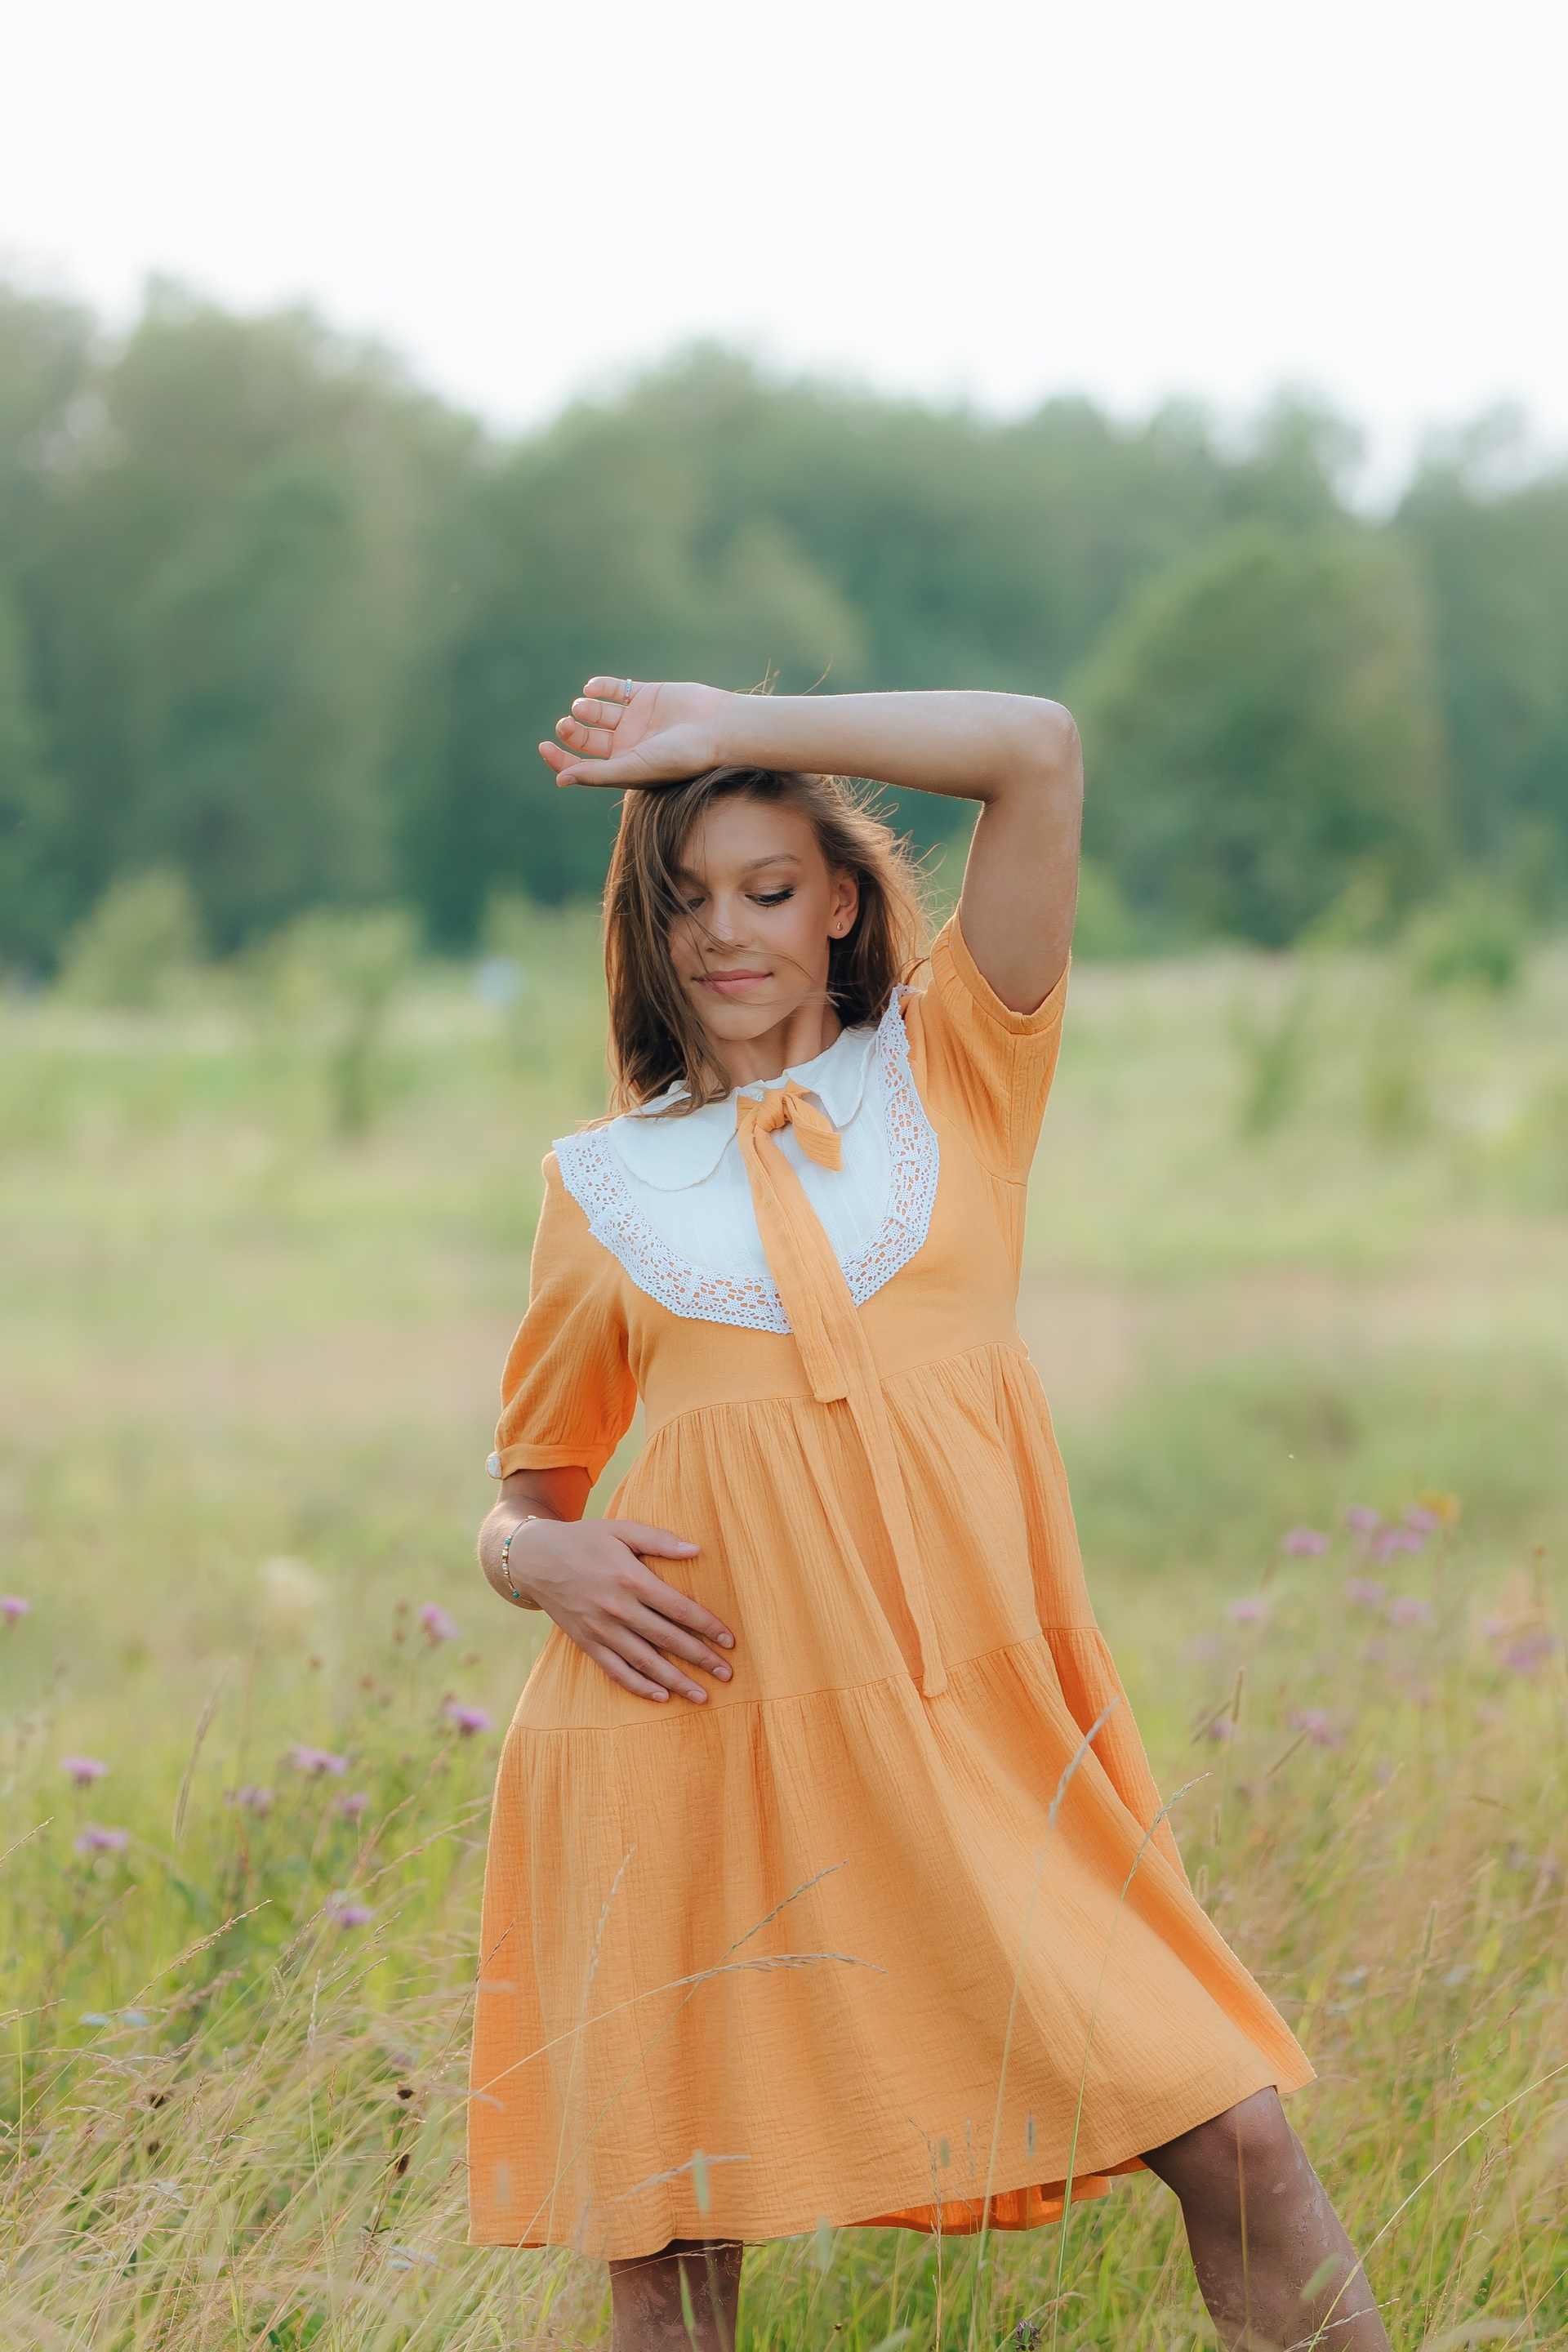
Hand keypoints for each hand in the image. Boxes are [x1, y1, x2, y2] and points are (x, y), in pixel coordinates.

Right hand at [495, 1516, 734, 1703]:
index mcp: (631, 1578)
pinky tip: (662, 1696)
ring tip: (702, 1695)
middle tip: (727, 1674)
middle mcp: (617, 1608)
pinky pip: (616, 1671)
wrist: (534, 1559)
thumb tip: (697, 1550)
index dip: (707, 1626)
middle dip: (701, 1658)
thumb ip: (659, 1540)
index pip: (679, 1608)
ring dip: (676, 1681)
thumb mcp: (621, 1529)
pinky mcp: (586, 1643)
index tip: (730, 1641)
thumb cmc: (585, 1539)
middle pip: (668, 1639)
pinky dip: (639, 1686)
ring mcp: (600, 1629)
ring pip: (645, 1661)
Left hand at [538, 677, 729, 789]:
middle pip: (586, 738)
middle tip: (566, 725)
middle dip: (571, 731)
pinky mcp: (645, 695)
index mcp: (623, 768)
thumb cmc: (680, 757)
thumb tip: (560, 780)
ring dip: (585, 708)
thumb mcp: (634, 769)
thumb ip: (597, 774)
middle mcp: (627, 745)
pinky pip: (614, 689)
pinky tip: (593, 688)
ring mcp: (636, 719)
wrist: (716, 729)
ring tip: (584, 707)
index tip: (544, 747)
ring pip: (597, 712)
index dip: (560, 759)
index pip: (583, 766)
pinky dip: (599, 686)